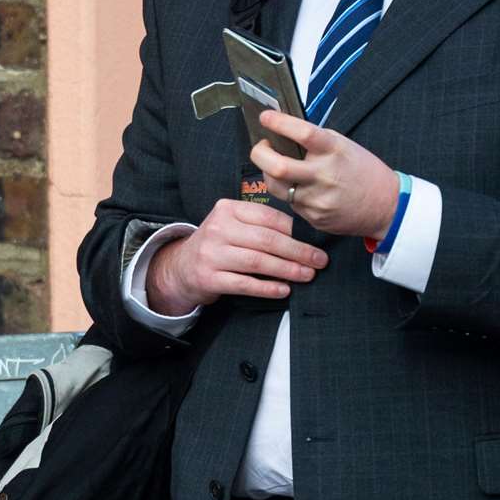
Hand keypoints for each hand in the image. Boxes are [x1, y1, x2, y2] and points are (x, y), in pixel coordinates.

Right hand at [146, 198, 327, 315]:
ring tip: (307, 275)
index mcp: (228, 209)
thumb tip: (303, 235)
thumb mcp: (233, 225)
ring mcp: (211, 254)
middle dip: (298, 251)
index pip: (268, 217)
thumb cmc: (218, 244)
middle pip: (266, 240)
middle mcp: (218, 229)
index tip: (316, 241)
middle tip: (319, 261)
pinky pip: (244, 284)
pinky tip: (284, 290)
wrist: (180, 267)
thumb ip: (260, 225)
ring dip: (287, 270)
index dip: (295, 230)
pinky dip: (267, 288)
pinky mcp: (208, 278)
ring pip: (258, 262)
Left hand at [251, 110, 399, 239]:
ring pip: (276, 186)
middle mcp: (324, 176)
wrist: (385, 206)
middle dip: (259, 153)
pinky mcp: (313, 217)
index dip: (279, 123)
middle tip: (261, 146)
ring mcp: (317, 199)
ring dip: (268, 173)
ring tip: (275, 165)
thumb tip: (284, 131)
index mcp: (334, 151)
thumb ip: (316, 141)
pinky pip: (289, 202)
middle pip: (278, 166)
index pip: (302, 133)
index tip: (266, 116)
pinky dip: (288, 190)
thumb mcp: (344, 146)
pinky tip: (298, 186)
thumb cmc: (364, 172)